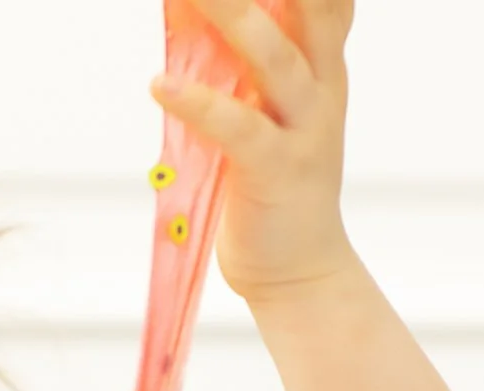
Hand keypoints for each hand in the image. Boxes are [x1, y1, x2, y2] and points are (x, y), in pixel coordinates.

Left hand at [150, 0, 357, 305]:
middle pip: (312, 7)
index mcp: (323, 65)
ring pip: (275, 58)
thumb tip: (194, 8)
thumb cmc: (272, 184)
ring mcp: (304, 129)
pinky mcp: (275, 172)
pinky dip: (198, 105)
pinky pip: (239, 129)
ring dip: (231, 17)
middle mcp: (322, 87)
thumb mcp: (265, 107)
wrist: (299, 272)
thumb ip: (242, 60)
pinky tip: (160, 84)